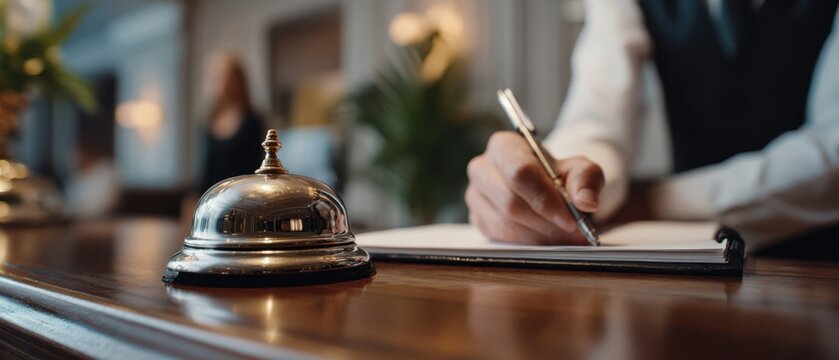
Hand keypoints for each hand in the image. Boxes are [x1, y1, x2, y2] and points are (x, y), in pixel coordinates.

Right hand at [465, 131, 604, 244]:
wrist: (544, 186)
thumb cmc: (559, 175)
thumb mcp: (580, 170)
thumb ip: (586, 180)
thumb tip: (586, 202)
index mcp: (504, 145)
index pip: (520, 173)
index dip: (545, 200)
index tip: (570, 219)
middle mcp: (482, 168)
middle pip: (510, 202)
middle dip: (545, 222)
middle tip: (572, 232)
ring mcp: (475, 194)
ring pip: (505, 223)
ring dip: (539, 235)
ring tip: (563, 237)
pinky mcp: (477, 217)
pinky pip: (500, 236)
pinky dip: (527, 243)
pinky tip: (546, 239)